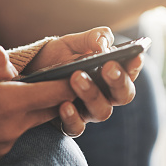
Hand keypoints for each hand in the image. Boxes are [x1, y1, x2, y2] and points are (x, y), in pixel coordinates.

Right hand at [0, 46, 76, 165]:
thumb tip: (13, 67)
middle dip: (57, 93)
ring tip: (14, 89)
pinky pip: (15, 133)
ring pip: (31, 121)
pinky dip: (13, 119)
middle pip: (49, 109)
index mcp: (4, 105)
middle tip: (57, 75)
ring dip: (32, 105)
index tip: (84, 69)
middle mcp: (10, 130)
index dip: (72, 80)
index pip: (55, 93)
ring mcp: (3, 147)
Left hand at [25, 27, 143, 137]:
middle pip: (123, 95)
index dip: (135, 64)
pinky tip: (64, 104)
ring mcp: (89, 111)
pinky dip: (72, 117)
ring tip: (77, 76)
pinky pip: (76, 127)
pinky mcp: (70, 124)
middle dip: (118, 81)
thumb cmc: (57, 57)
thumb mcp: (72, 42)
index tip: (135, 54)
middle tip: (108, 67)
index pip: (130, 71)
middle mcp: (105, 95)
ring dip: (91, 94)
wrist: (30, 73)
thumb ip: (92, 37)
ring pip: (102, 111)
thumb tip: (104, 45)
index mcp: (111, 74)